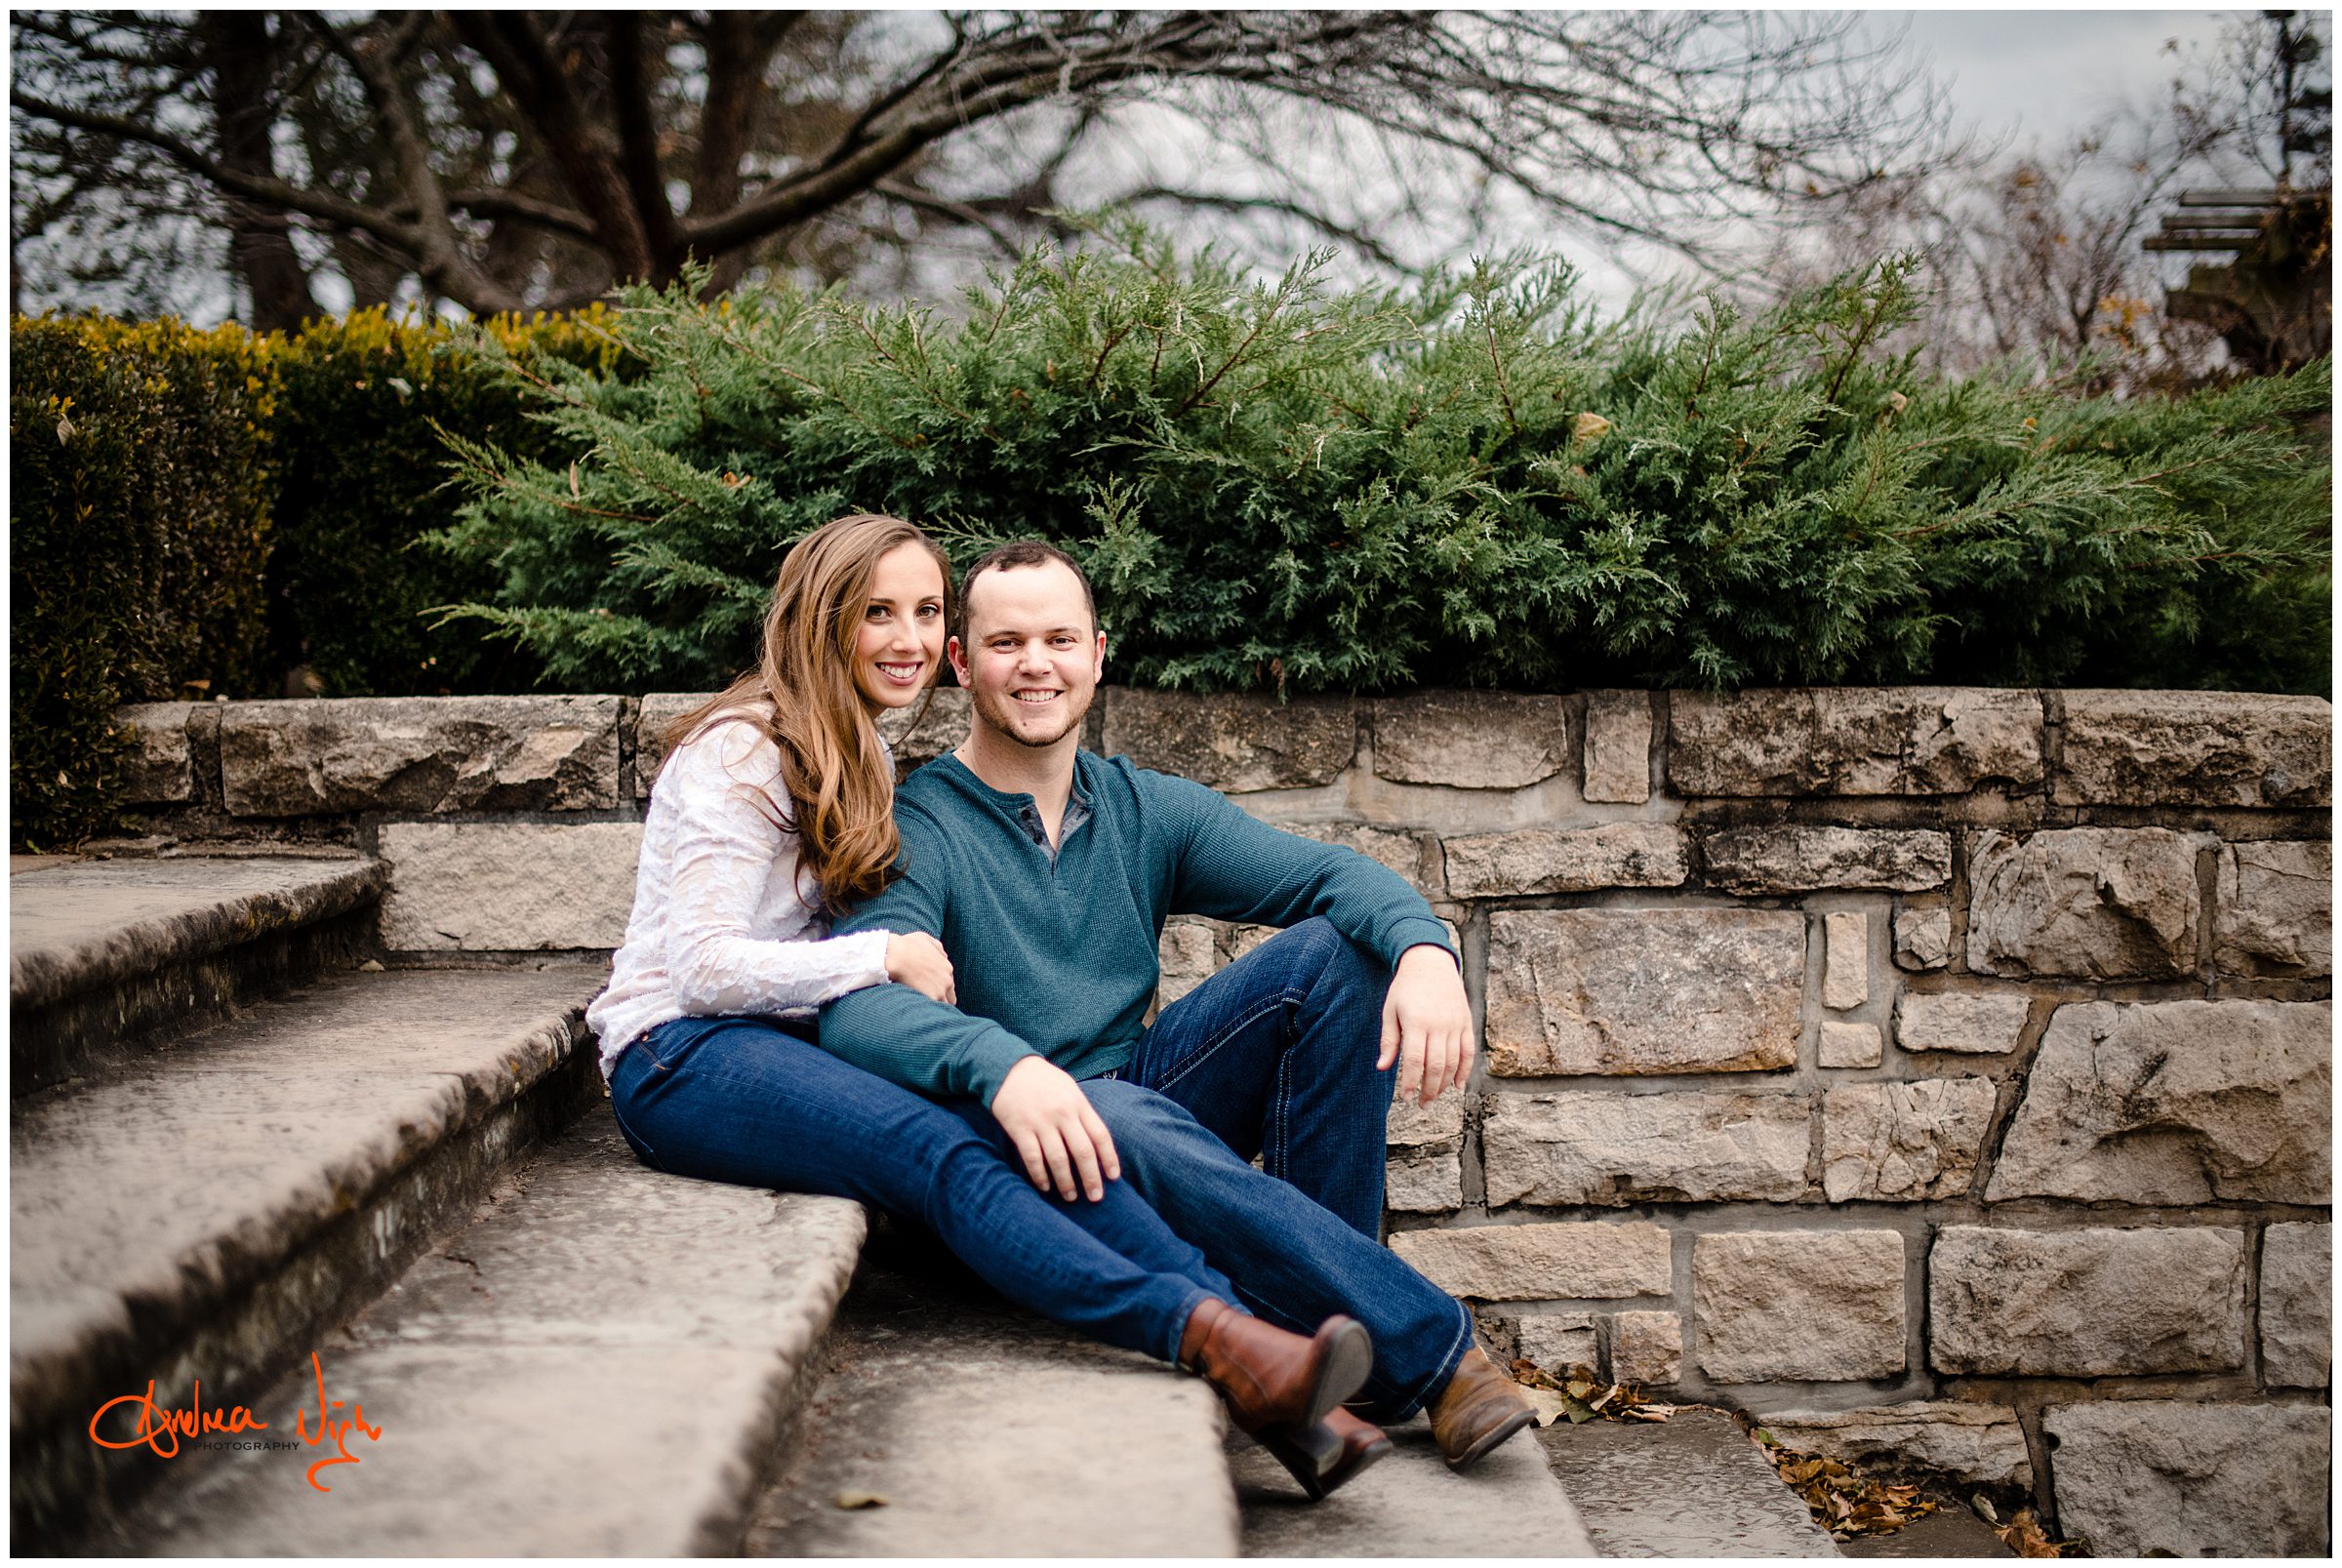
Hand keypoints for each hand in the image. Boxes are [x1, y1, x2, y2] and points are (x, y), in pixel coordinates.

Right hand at [884, 931, 955, 1004]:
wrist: (897, 956)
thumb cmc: (908, 946)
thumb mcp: (926, 940)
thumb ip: (937, 949)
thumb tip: (943, 956)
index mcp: (947, 967)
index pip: (949, 984)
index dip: (940, 988)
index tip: (931, 989)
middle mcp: (947, 980)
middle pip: (950, 997)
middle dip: (942, 999)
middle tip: (928, 1002)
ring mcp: (941, 990)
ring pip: (943, 1005)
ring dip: (936, 1006)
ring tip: (925, 1010)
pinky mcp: (932, 998)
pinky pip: (934, 1009)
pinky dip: (928, 1011)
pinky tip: (920, 1010)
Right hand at [989, 1056, 1121, 1201]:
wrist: (1008, 1068)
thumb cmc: (1044, 1081)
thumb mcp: (1070, 1089)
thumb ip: (1083, 1113)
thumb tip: (1097, 1144)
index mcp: (1078, 1103)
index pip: (1100, 1135)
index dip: (1109, 1159)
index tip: (1114, 1178)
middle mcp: (1062, 1114)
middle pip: (1082, 1151)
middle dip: (1091, 1178)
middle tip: (1095, 1198)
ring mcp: (1040, 1122)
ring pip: (1058, 1159)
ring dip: (1066, 1182)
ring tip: (1071, 1197)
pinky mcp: (1020, 1129)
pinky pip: (1032, 1158)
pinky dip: (1040, 1176)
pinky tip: (1045, 1187)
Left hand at [1378, 943, 1473, 1105]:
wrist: (1430, 963)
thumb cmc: (1405, 988)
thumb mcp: (1390, 1011)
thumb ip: (1389, 1041)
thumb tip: (1382, 1068)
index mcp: (1416, 1022)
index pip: (1415, 1061)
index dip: (1412, 1083)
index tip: (1406, 1098)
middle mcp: (1439, 1025)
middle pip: (1436, 1066)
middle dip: (1429, 1091)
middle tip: (1422, 1106)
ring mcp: (1455, 1024)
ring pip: (1453, 1062)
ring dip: (1445, 1085)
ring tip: (1434, 1098)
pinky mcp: (1466, 1023)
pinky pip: (1469, 1052)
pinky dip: (1465, 1071)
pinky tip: (1458, 1086)